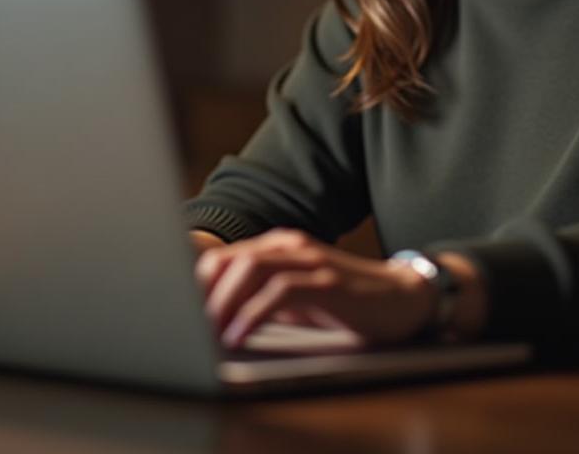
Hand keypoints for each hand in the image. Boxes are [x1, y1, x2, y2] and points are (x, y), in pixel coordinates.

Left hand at [194, 228, 435, 349]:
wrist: (402, 298)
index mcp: (279, 246)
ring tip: (206, 332)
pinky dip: (253, 312)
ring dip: (223, 302)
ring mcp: (311, 260)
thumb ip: (260, 298)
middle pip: (231, 260)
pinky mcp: (329, 282)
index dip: (196, 284)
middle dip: (202, 294)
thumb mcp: (296, 299)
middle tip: (183, 325)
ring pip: (252, 269)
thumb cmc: (344, 301)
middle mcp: (291, 246)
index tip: (176, 312)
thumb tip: (213, 316)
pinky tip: (240, 334)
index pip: (225, 257)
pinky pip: (280, 291)